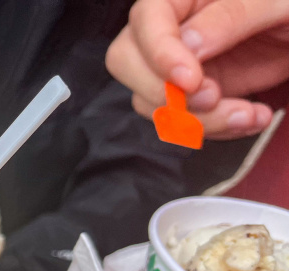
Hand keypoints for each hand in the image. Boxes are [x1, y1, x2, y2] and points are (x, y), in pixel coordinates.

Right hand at [106, 0, 288, 138]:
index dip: (160, 54)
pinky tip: (250, 118)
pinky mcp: (190, 95)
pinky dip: (216, 129)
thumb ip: (231, 15)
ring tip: (248, 114)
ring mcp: (174, 66)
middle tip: (210, 97)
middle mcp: (169, 30)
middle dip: (163, 93)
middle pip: (126, 63)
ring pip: (151, 102)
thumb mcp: (273, 1)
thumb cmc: (288, 3)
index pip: (146, 20)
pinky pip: (179, 122)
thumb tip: (190, 44)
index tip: (190, 80)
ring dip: (199, 121)